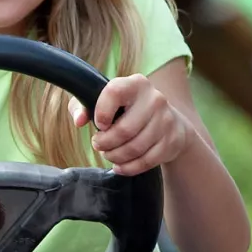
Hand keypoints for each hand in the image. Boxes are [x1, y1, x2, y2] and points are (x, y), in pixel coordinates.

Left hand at [70, 74, 188, 175]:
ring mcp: (166, 120)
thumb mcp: (105, 101)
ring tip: (109, 154)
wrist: (170, 122)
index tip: (99, 124)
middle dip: (105, 143)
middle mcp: (154, 99)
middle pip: (124, 130)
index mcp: (135, 84)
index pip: (114, 92)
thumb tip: (79, 120)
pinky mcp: (172, 141)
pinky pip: (146, 161)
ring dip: (115, 156)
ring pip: (135, 148)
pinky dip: (129, 168)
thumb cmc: (128, 110)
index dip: (101, 112)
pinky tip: (120, 165)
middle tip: (99, 145)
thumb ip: (83, 105)